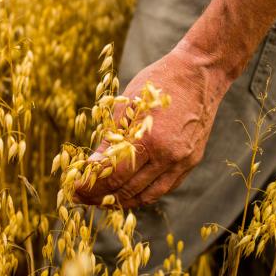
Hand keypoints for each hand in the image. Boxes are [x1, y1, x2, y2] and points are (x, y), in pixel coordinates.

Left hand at [75, 42, 231, 207]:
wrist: (199, 74)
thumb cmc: (158, 83)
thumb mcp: (127, 105)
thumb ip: (111, 139)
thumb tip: (92, 165)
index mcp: (149, 139)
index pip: (114, 175)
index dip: (92, 187)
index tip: (76, 190)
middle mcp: (168, 155)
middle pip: (129, 189)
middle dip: (102, 197)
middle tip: (84, 198)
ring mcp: (183, 161)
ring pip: (149, 194)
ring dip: (124, 201)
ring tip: (104, 201)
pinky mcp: (192, 160)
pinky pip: (167, 187)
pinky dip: (147, 194)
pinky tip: (131, 193)